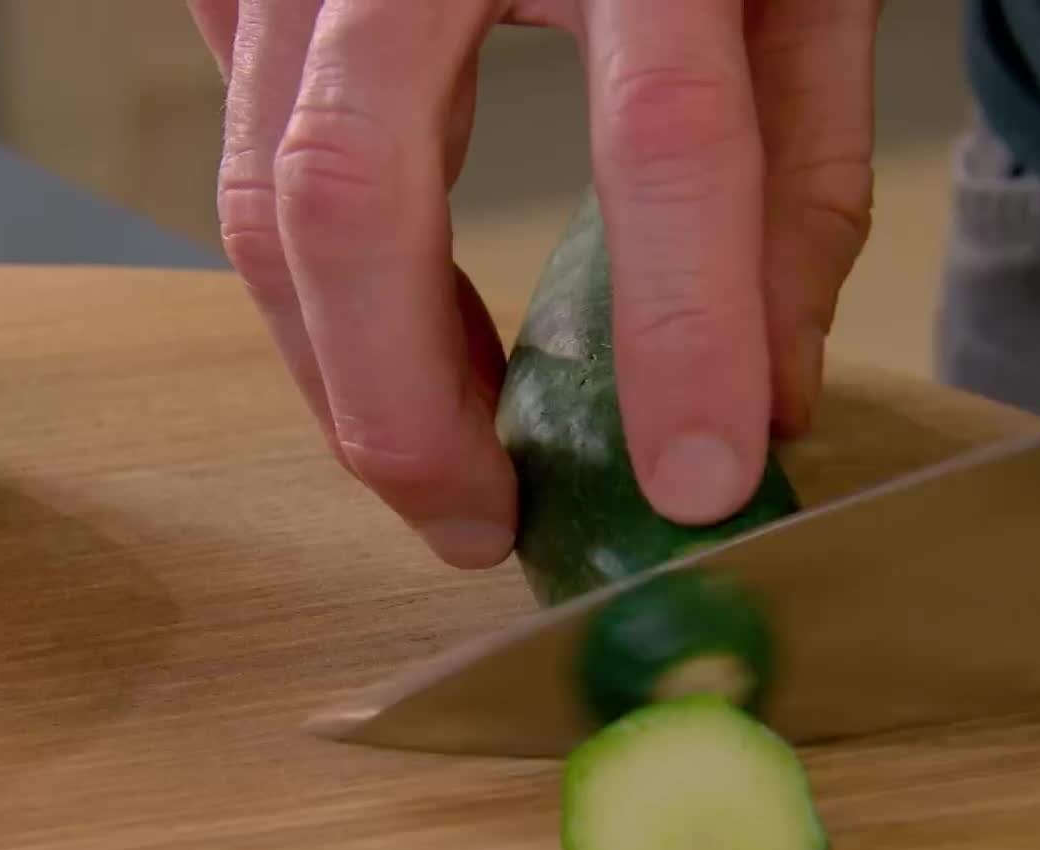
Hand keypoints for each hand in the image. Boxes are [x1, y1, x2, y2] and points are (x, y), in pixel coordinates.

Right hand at [186, 0, 877, 568]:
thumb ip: (798, 182)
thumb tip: (761, 396)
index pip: (663, 138)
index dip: (682, 330)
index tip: (699, 481)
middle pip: (353, 194)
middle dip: (404, 405)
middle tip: (482, 522)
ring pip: (262, 196)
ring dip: (341, 370)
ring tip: (447, 463)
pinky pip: (240, 154)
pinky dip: (305, 283)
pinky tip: (386, 339)